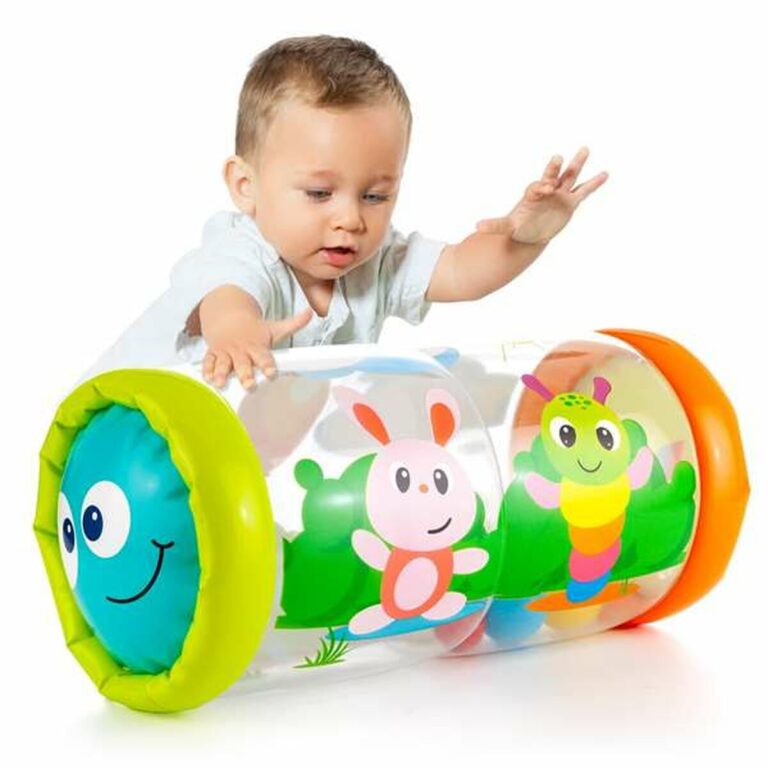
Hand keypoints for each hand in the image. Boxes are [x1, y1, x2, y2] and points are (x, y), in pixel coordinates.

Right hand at [202, 307, 312, 389]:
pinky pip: (209, 361)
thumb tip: (311, 312)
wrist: (227, 315)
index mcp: (257, 346)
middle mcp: (241, 350)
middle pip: (244, 364)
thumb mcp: (274, 327)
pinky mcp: (214, 353)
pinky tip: (207, 378)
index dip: (267, 366)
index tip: (271, 374)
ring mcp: (226, 352)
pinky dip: (207, 369)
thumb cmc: (254, 329)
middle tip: (249, 385)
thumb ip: (294, 324)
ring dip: (222, 373)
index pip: (264, 357)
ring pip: (223, 364)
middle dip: (245, 375)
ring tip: (221, 383)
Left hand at [475, 147, 607, 243]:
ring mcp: (560, 195)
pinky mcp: (570, 203)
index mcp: (532, 194)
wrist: (531, 233)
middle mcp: (547, 190)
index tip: (545, 188)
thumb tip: (477, 227)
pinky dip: (594, 184)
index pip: (537, 186)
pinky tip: (605, 174)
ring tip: (585, 149)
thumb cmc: (519, 228)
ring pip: (570, 177)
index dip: (541, 186)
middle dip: (554, 167)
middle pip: (552, 175)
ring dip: (577, 163)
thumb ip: (495, 225)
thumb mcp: (507, 228)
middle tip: (558, 157)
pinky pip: (584, 192)